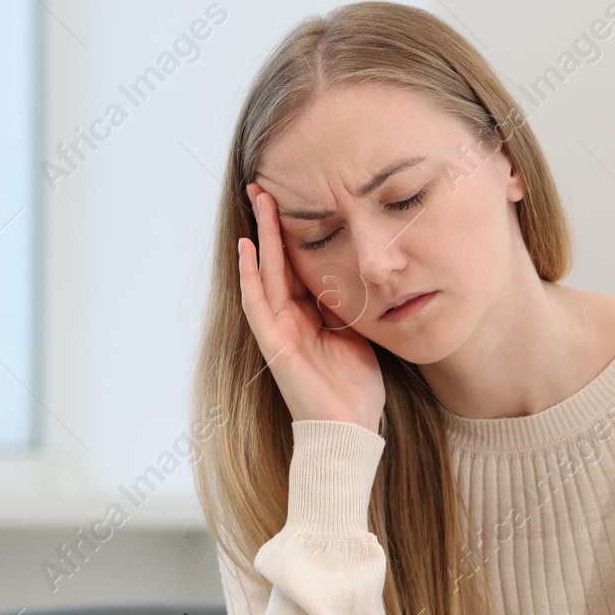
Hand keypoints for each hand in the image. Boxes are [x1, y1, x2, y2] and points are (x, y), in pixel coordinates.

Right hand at [240, 182, 385, 432]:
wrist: (351, 429)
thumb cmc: (356, 389)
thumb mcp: (361, 334)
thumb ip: (353, 305)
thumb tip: (366, 275)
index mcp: (311, 315)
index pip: (298, 265)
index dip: (296, 233)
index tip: (297, 198)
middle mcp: (290, 318)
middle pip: (277, 261)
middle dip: (273, 223)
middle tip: (265, 184)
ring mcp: (279, 330)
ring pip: (265, 273)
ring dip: (261, 236)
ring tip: (259, 200)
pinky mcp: (274, 344)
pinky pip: (257, 303)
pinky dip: (251, 275)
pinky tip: (248, 247)